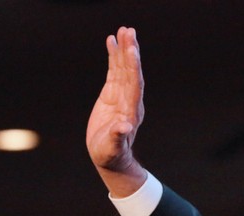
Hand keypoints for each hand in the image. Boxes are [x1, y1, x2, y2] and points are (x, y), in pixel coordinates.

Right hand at [86, 27, 146, 196]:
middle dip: (130, 52)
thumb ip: (118, 137)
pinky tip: (111, 41)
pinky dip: (113, 56)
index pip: (134, 85)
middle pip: (131, 72)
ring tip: (123, 30)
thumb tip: (125, 127)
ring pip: (123, 68)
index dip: (133, 68)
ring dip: (123, 49)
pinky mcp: (112, 93)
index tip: (131, 50)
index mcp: (131, 111)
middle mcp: (129, 100)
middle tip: (129, 32)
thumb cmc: (110, 154)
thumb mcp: (112, 148)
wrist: (109, 156)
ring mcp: (121, 95)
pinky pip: (114, 71)